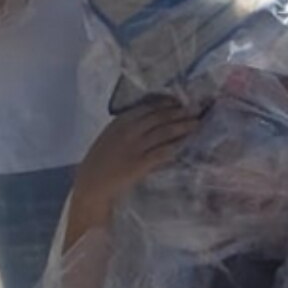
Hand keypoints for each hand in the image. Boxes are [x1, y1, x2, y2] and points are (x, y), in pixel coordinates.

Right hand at [65, 99, 200, 245]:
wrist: (90, 184)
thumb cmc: (100, 161)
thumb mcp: (111, 137)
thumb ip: (129, 127)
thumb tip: (153, 119)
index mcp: (120, 122)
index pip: (147, 107)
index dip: (166, 104)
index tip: (178, 102)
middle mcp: (129, 131)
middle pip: (160, 117)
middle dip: (179, 113)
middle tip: (195, 110)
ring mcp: (135, 147)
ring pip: (165, 132)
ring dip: (183, 127)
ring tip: (196, 124)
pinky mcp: (140, 164)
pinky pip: (163, 152)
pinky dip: (176, 146)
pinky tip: (186, 144)